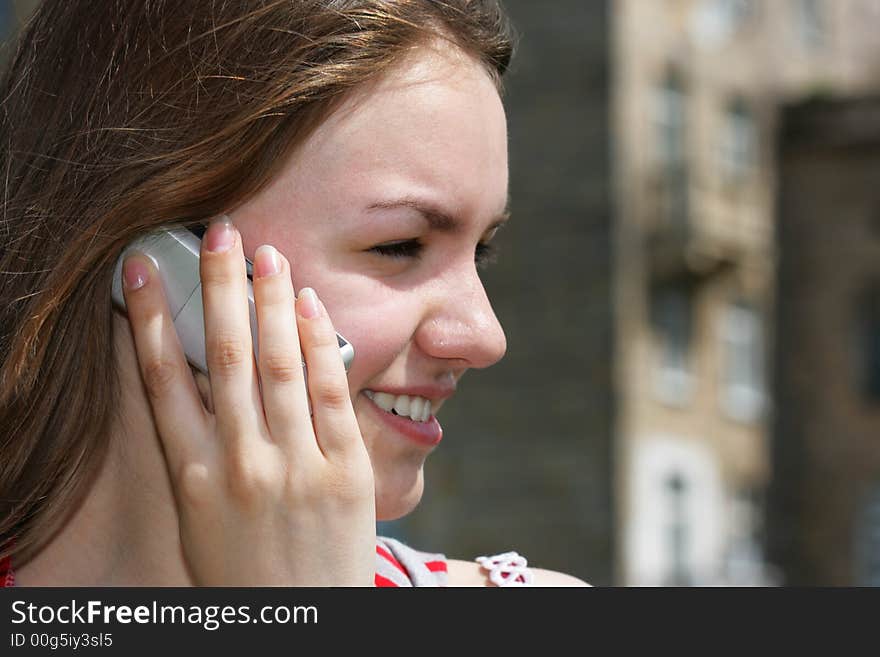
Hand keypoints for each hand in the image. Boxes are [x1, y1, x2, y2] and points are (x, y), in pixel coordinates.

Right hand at [121, 219, 375, 585]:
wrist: (300, 623)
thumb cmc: (244, 569)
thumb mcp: (200, 515)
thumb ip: (199, 449)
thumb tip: (201, 376)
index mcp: (192, 474)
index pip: (163, 378)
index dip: (151, 316)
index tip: (145, 266)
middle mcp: (239, 462)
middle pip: (223, 354)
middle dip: (221, 286)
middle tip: (221, 231)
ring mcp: (295, 464)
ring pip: (278, 363)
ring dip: (272, 300)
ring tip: (267, 253)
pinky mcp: (345, 470)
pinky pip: (331, 394)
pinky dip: (320, 344)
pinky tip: (311, 305)